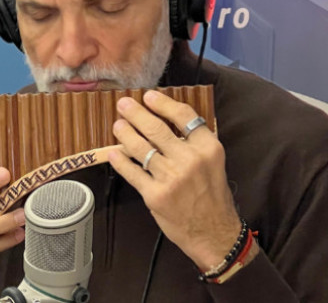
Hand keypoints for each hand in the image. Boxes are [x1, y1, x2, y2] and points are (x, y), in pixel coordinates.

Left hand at [108, 90, 255, 270]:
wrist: (213, 232)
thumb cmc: (213, 195)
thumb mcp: (214, 163)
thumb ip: (195, 141)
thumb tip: (167, 119)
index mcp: (208, 147)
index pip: (183, 115)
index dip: (163, 103)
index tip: (148, 96)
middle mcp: (190, 159)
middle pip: (157, 128)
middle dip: (136, 114)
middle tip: (123, 104)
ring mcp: (171, 177)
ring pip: (141, 147)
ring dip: (125, 133)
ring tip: (117, 125)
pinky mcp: (155, 194)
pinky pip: (132, 172)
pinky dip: (120, 160)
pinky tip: (114, 152)